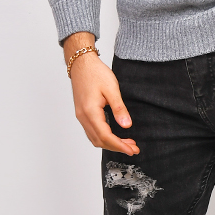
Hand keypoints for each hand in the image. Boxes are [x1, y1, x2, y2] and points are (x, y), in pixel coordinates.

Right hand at [64, 32, 138, 155]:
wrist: (81, 64)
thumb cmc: (96, 73)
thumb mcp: (112, 88)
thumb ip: (119, 108)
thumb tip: (127, 125)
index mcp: (90, 112)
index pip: (106, 136)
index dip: (119, 145)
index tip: (132, 150)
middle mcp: (83, 117)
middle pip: (100, 141)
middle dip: (117, 146)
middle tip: (133, 148)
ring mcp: (81, 116)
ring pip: (95, 138)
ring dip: (110, 143)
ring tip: (127, 143)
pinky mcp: (82, 113)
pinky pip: (92, 132)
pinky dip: (103, 137)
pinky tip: (114, 135)